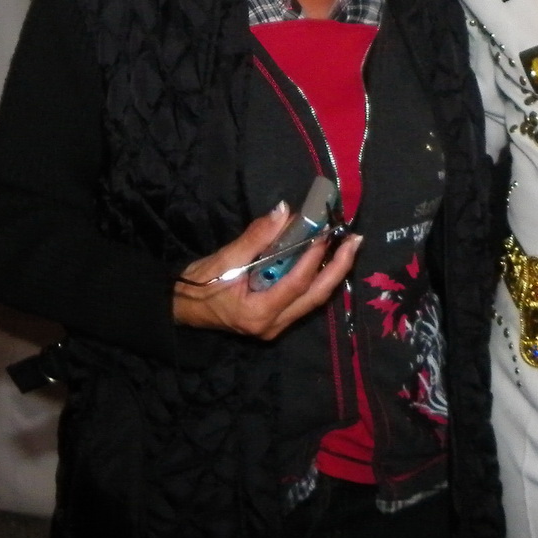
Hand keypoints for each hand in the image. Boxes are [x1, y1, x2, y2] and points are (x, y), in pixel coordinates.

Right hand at [172, 204, 360, 340]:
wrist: (183, 309)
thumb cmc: (199, 285)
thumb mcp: (224, 259)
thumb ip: (256, 237)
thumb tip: (284, 212)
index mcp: (258, 313)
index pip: (296, 283)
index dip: (312, 256)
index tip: (324, 230)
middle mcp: (273, 325)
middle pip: (316, 296)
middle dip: (338, 267)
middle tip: (355, 240)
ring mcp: (276, 325)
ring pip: (313, 299)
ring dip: (332, 272)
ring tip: (348, 246)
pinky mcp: (276, 319)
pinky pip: (304, 298)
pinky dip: (317, 277)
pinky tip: (328, 259)